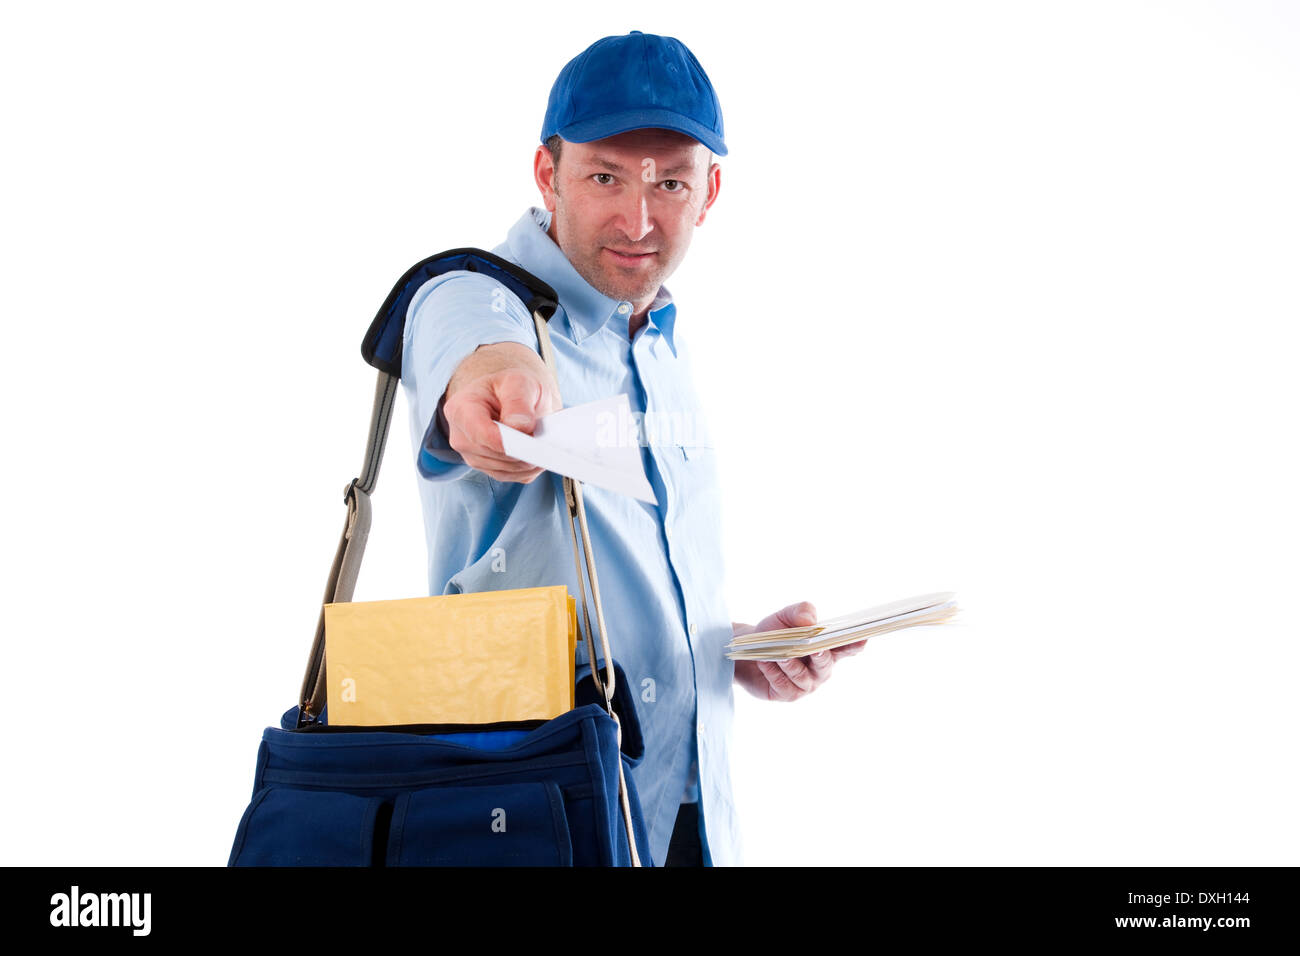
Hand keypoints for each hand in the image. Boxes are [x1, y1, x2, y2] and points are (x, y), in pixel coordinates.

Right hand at [440, 343, 562, 481]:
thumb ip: (519, 400)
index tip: (530, 440)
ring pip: (505, 469)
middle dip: (522, 450)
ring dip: (528, 460)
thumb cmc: (512, 388)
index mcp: (460, 409)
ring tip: (545, 444)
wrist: (511, 397)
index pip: (480, 433)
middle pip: (494, 454)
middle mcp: (461, 437)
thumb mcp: (519, 382)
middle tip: (546, 441)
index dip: (506, 441)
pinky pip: (513, 476)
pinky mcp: (489, 469)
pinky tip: (539, 453)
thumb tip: (521, 427)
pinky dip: (530, 468)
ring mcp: (473, 456)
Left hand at [731, 601, 867, 701]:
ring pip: (802, 676)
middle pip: (825, 664)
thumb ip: (800, 612)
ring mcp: (806, 684)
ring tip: (781, 654)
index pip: (846, 647)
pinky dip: (774, 672)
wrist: (748, 650)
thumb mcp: (785, 617)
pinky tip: (765, 661)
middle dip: (821, 657)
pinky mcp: (788, 694)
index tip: (863, 638)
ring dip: (792, 665)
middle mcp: (820, 669)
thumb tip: (810, 621)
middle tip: (816, 650)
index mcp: (826, 649)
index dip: (855, 644)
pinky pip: (784, 685)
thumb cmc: (774, 633)